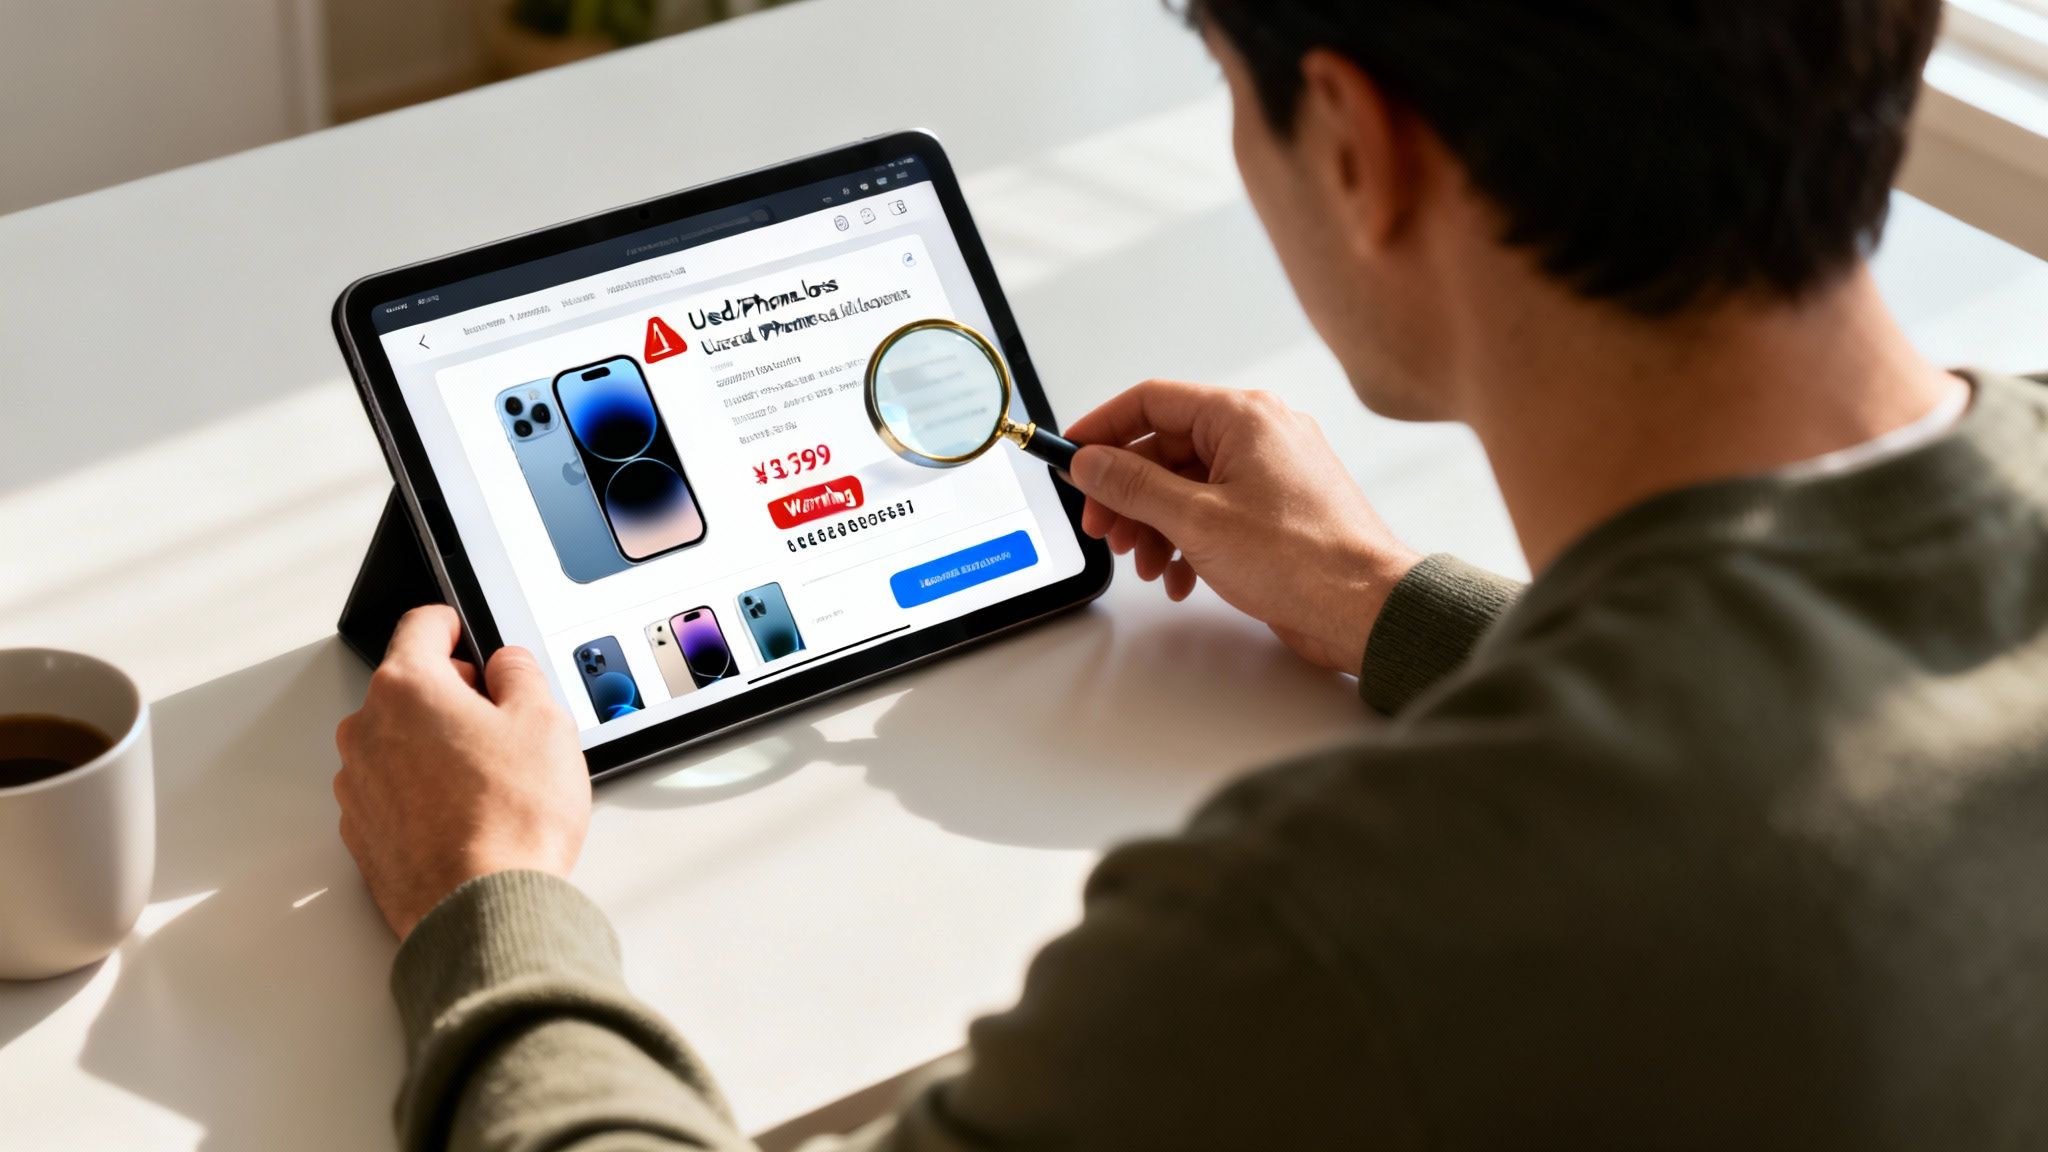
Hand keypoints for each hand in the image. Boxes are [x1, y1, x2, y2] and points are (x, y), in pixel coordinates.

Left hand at [334, 606, 589, 938]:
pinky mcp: (361, 831)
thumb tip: (507, 666)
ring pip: (399, 740)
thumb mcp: (545, 722)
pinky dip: (423, 792)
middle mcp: (368, 730)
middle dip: (453, 695)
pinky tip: (467, 814)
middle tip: (502, 723)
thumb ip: (521, 674)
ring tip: (489, 780)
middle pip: (410, 685)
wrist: (481, 908)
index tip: (466, 635)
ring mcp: (358, 784)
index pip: (421, 625)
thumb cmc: (510, 821)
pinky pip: (392, 789)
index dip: (454, 625)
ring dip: (436, 746)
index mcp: (408, 687)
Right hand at [1066, 381, 1421, 673]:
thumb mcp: (1196, 519)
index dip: (1103, 428)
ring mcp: (1270, 472)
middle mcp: (1259, 434)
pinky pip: (1214, 512)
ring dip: (1155, 526)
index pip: (1152, 401)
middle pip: (1165, 449)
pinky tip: (1181, 579)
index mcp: (1243, 416)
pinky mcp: (1276, 510)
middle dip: (1127, 494)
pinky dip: (1188, 542)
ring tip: (1147, 565)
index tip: (1071, 457)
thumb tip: (1090, 461)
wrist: (1366, 608)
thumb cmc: (1304, 559)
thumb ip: (1134, 486)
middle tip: (1104, 529)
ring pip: (1186, 486)